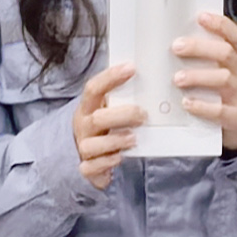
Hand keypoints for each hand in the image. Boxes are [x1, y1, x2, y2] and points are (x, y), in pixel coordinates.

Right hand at [73, 63, 147, 189]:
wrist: (90, 158)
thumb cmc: (105, 129)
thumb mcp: (109, 111)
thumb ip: (123, 99)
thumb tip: (153, 78)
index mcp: (88, 107)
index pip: (93, 88)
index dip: (111, 77)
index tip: (131, 68)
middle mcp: (83, 126)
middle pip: (97, 118)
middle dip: (122, 115)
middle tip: (143, 115)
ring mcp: (84, 147)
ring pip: (92, 145)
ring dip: (115, 140)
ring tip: (134, 138)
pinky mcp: (87, 168)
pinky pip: (92, 167)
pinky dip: (107, 162)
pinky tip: (120, 156)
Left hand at [170, 13, 236, 155]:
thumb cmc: (224, 91)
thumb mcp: (221, 70)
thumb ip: (205, 56)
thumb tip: (174, 41)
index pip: (234, 35)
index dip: (219, 25)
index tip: (201, 17)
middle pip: (225, 53)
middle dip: (200, 48)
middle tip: (177, 47)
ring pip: (223, 79)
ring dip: (198, 76)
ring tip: (178, 78)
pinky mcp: (236, 116)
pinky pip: (221, 111)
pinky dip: (203, 106)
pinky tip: (187, 103)